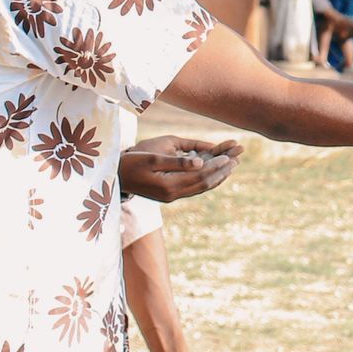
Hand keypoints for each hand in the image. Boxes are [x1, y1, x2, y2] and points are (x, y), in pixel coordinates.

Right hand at [119, 138, 243, 202]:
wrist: (114, 176)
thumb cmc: (132, 162)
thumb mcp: (153, 158)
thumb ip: (177, 162)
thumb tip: (200, 162)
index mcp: (169, 186)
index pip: (202, 176)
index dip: (217, 166)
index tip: (231, 155)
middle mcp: (173, 194)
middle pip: (205, 183)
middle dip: (222, 171)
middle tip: (238, 159)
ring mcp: (171, 196)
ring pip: (200, 187)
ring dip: (217, 176)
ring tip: (232, 165)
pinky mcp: (168, 194)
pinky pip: (193, 187)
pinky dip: (206, 179)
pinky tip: (214, 172)